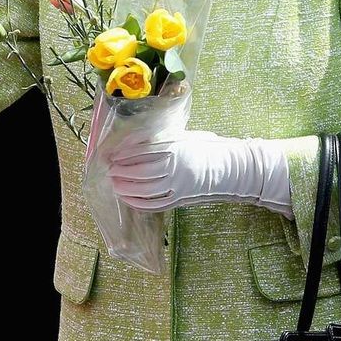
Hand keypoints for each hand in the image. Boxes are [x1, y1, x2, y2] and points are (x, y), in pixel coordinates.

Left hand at [106, 129, 290, 215]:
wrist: (229, 168)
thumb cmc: (204, 148)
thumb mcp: (182, 137)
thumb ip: (159, 139)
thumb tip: (131, 140)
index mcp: (176, 148)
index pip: (142, 151)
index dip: (124, 154)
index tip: (111, 154)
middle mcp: (177, 168)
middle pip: (141, 172)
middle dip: (122, 171)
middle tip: (111, 169)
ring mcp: (179, 186)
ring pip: (146, 190)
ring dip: (127, 188)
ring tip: (115, 183)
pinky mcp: (181, 199)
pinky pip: (156, 204)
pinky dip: (139, 203)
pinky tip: (128, 198)